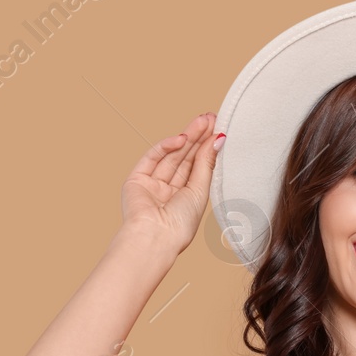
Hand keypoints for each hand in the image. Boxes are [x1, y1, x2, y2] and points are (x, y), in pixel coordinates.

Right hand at [119, 112, 224, 263]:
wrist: (155, 237)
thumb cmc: (180, 225)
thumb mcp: (199, 191)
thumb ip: (206, 164)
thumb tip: (217, 139)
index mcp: (186, 199)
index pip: (197, 167)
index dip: (207, 148)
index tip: (219, 129)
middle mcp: (169, 191)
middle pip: (185, 158)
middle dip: (198, 138)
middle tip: (210, 118)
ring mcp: (152, 185)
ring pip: (171, 156)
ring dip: (186, 138)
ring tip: (202, 122)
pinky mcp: (136, 180)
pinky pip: (153, 157)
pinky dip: (167, 146)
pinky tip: (182, 138)